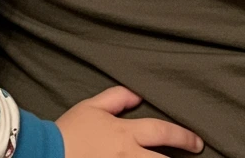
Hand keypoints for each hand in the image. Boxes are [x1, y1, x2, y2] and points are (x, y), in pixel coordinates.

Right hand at [56, 85, 203, 155]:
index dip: (183, 136)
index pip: (162, 133)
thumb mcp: (92, 107)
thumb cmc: (69, 131)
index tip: (197, 142)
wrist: (46, 154)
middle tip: (195, 156)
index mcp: (125, 134)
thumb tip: (137, 93)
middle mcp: (128, 156)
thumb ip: (117, 98)